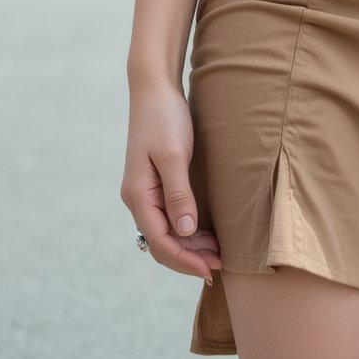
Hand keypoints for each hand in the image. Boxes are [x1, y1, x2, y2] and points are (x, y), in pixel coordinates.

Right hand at [120, 78, 222, 282]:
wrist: (154, 89)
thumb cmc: (165, 118)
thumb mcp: (173, 155)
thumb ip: (179, 194)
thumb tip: (186, 233)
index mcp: (138, 195)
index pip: (161, 242)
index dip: (185, 260)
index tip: (211, 269)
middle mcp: (137, 198)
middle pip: (161, 243)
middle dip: (189, 258)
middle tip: (221, 264)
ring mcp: (144, 191)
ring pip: (165, 232)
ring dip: (189, 246)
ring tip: (217, 252)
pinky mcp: (153, 183)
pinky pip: (167, 218)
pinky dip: (185, 230)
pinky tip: (204, 232)